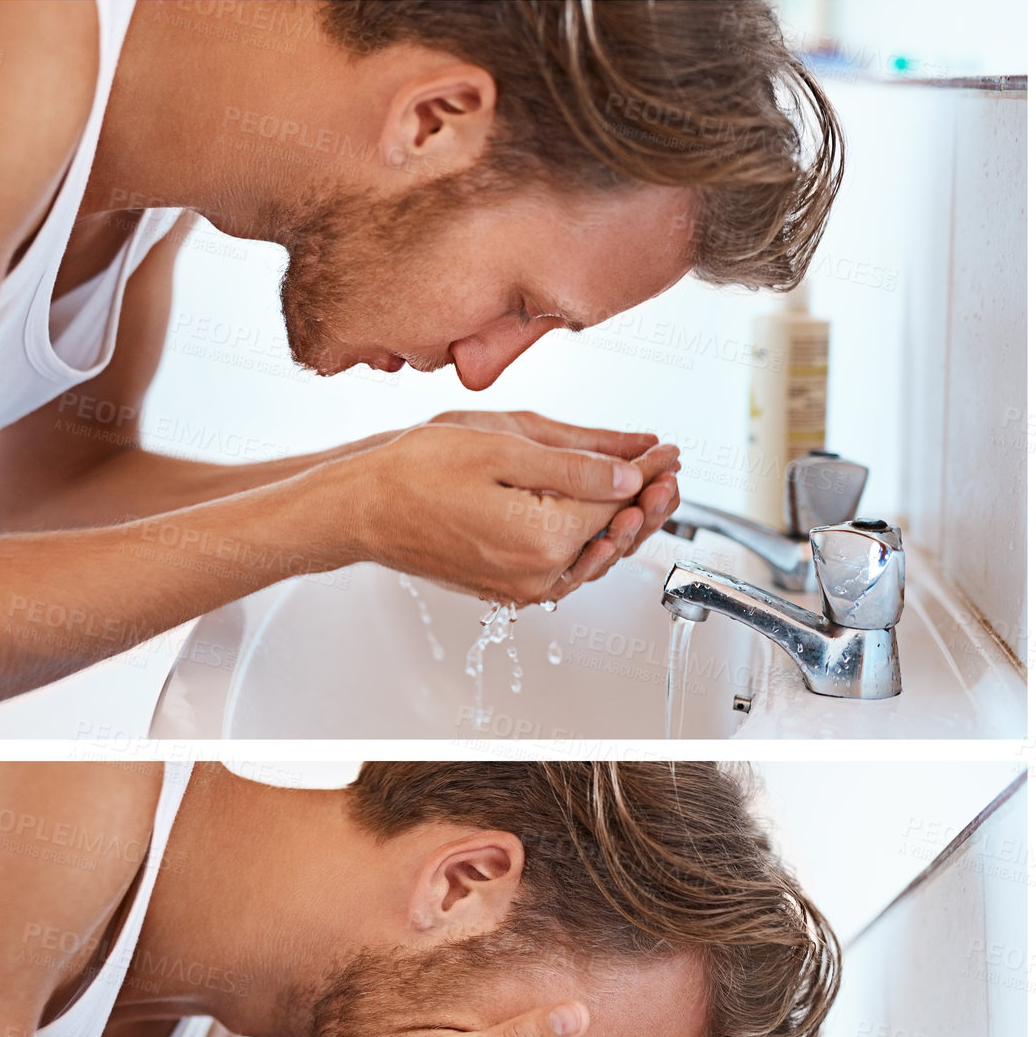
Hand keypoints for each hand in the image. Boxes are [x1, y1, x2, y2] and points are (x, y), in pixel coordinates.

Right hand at [330, 414, 672, 606]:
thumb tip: (632, 469)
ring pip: (593, 556)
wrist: (362, 508)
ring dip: (624, 524)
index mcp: (543, 536)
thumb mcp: (504, 446)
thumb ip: (576, 463)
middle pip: (615, 535)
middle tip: (673, 470)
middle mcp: (538, 575)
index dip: (650, 469)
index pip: (618, 499)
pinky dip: (589, 544)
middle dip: (648, 500)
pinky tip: (601, 521)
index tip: (670, 447)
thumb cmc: (416, 470)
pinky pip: (564, 569)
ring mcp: (522, 589)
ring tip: (650, 493)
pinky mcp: (507, 589)